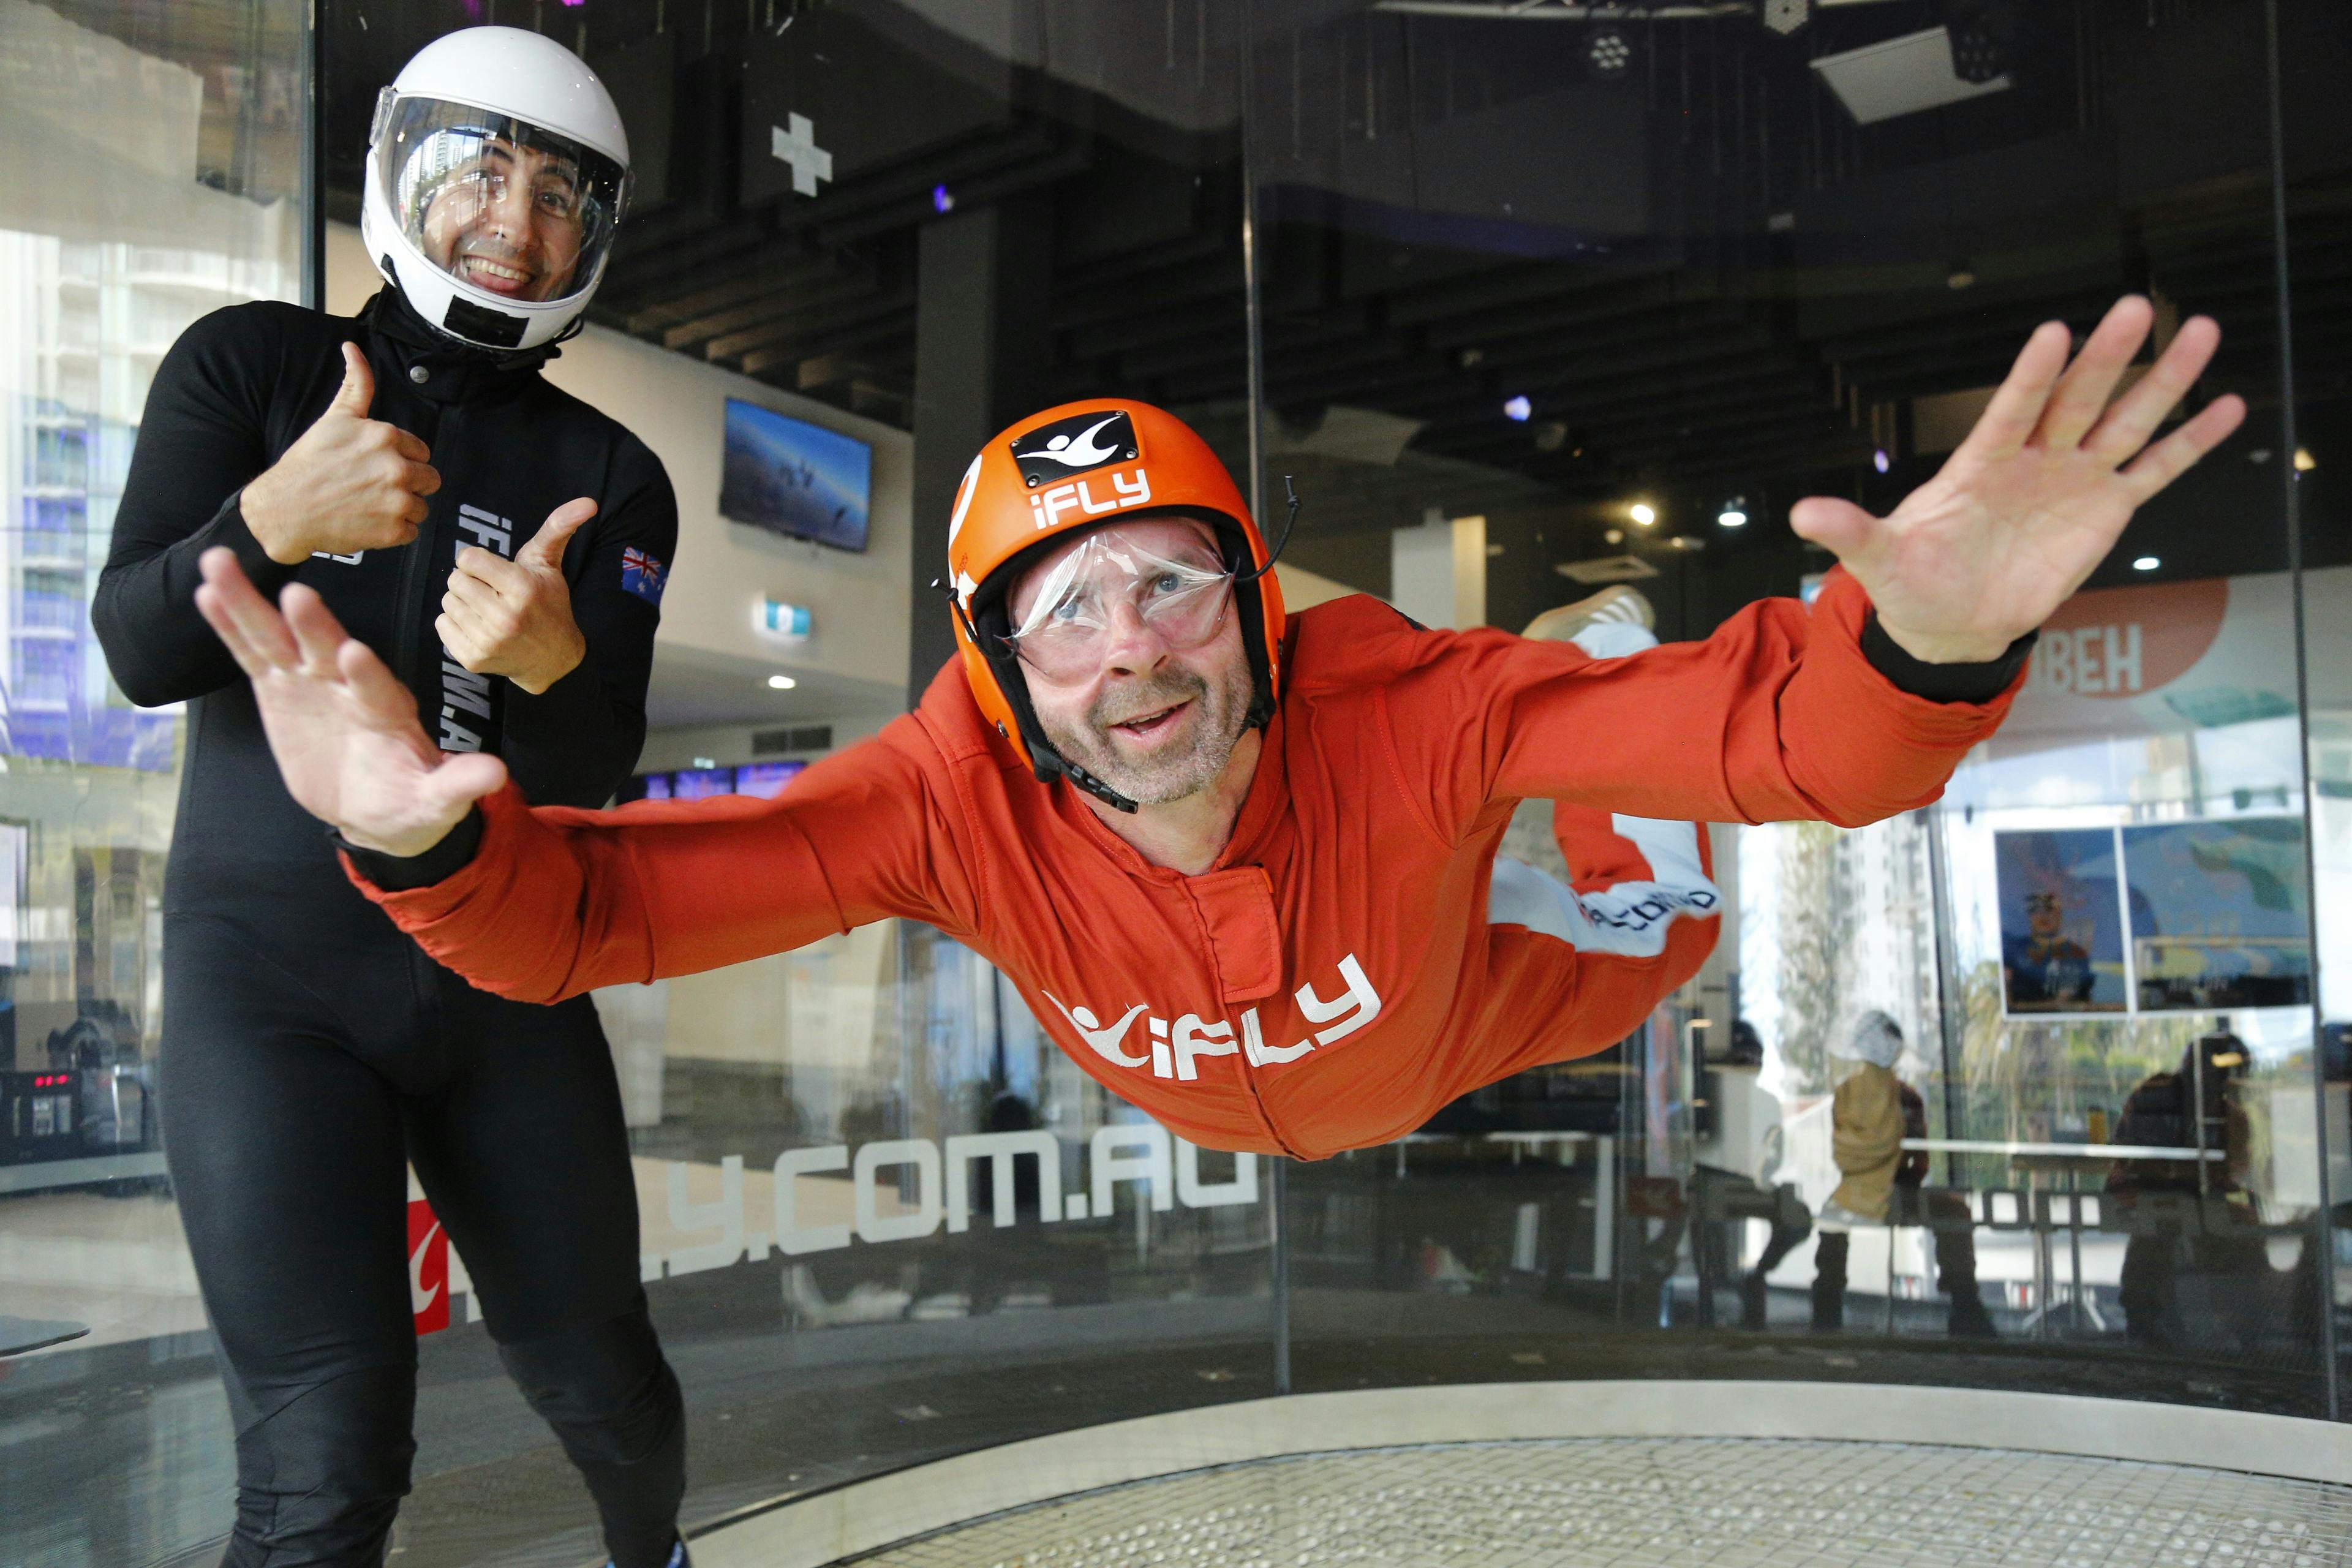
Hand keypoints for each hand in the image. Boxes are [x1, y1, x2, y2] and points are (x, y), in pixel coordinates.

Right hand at [194, 546, 504, 856]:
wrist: (376, 806)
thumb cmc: (412, 799)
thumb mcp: (438, 799)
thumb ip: (459, 784)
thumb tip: (497, 775)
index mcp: (388, 710)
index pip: (377, 688)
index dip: (366, 674)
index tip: (354, 655)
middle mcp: (348, 685)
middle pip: (328, 650)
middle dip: (314, 626)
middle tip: (298, 595)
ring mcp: (310, 681)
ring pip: (279, 639)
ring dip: (250, 604)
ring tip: (221, 563)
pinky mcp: (279, 687)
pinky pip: (251, 653)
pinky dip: (229, 624)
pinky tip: (207, 591)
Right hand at [241, 343, 440, 564]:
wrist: (283, 508)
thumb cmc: (308, 463)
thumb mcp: (335, 418)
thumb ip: (356, 385)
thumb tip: (352, 348)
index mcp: (386, 437)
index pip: (420, 451)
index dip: (401, 459)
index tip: (377, 466)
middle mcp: (397, 467)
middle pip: (429, 479)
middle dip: (408, 484)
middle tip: (376, 487)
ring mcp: (397, 501)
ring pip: (421, 507)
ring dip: (402, 509)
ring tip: (370, 504)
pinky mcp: (393, 530)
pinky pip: (412, 532)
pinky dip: (394, 532)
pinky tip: (369, 522)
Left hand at [437, 499, 594, 694]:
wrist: (553, 659)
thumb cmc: (547, 604)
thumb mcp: (550, 563)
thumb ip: (559, 527)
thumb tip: (589, 502)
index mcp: (522, 588)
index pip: (468, 558)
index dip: (479, 561)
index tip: (495, 572)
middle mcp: (505, 616)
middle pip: (454, 579)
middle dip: (470, 581)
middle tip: (491, 592)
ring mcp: (488, 640)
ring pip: (447, 602)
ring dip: (463, 602)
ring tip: (486, 610)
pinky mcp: (473, 659)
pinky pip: (442, 625)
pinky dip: (455, 624)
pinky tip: (478, 627)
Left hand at [1790, 296, 2245, 662]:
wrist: (1951, 620)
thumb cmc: (1915, 580)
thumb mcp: (1876, 560)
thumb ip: (1849, 533)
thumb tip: (1800, 515)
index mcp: (1980, 463)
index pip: (2010, 409)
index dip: (2032, 374)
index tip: (2054, 331)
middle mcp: (2034, 458)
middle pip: (2076, 399)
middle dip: (2107, 358)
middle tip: (2138, 307)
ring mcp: (2074, 477)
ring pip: (2124, 421)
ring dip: (2163, 382)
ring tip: (2201, 330)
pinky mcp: (2105, 508)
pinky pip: (2154, 471)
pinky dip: (2189, 443)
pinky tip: (2227, 406)